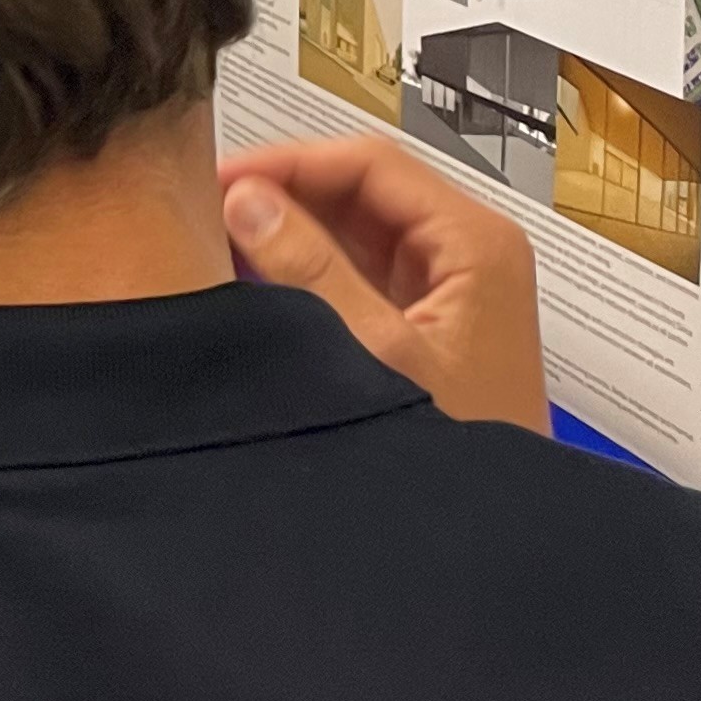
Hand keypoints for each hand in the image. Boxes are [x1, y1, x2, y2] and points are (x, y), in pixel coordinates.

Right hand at [220, 137, 547, 431]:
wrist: (493, 538)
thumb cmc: (458, 447)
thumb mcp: (377, 352)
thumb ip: (309, 271)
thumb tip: (246, 199)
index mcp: (475, 243)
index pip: (372, 164)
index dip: (291, 162)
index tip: (221, 176)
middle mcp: (468, 252)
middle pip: (364, 191)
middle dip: (287, 193)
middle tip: (207, 205)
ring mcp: (448, 287)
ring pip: (356, 229)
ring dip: (293, 229)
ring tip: (219, 236)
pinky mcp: (425, 321)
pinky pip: (357, 271)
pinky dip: (307, 268)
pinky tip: (255, 277)